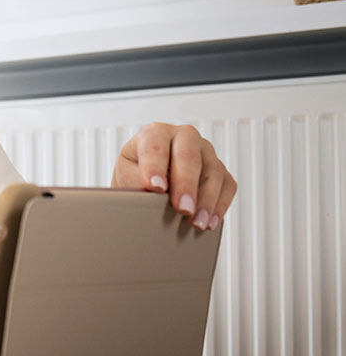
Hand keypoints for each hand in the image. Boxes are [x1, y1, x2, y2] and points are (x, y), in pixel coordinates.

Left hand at [112, 123, 236, 229]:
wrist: (146, 182)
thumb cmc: (134, 177)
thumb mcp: (128, 178)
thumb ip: (138, 184)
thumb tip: (151, 201)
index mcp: (154, 133)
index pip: (155, 146)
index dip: (155, 167)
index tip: (155, 188)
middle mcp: (183, 136)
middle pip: (188, 156)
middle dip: (186, 185)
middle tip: (182, 209)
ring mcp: (205, 150)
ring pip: (212, 171)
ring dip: (206, 200)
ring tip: (196, 222)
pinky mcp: (219, 169)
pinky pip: (227, 185)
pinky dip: (220, 205)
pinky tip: (209, 222)